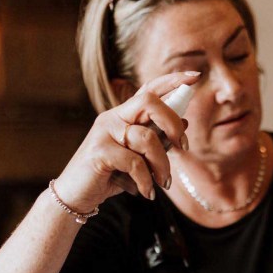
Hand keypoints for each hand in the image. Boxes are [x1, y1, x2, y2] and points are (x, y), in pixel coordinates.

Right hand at [52, 72, 198, 211]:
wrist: (76, 196)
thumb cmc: (111, 175)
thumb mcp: (140, 157)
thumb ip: (159, 140)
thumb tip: (185, 122)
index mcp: (123, 115)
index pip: (149, 89)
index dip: (172, 81)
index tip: (195, 77)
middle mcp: (112, 117)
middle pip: (149, 102)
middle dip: (173, 123)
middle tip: (183, 147)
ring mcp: (103, 133)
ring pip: (147, 138)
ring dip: (162, 165)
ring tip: (163, 183)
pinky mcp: (98, 152)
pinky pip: (134, 162)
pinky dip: (146, 180)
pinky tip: (146, 193)